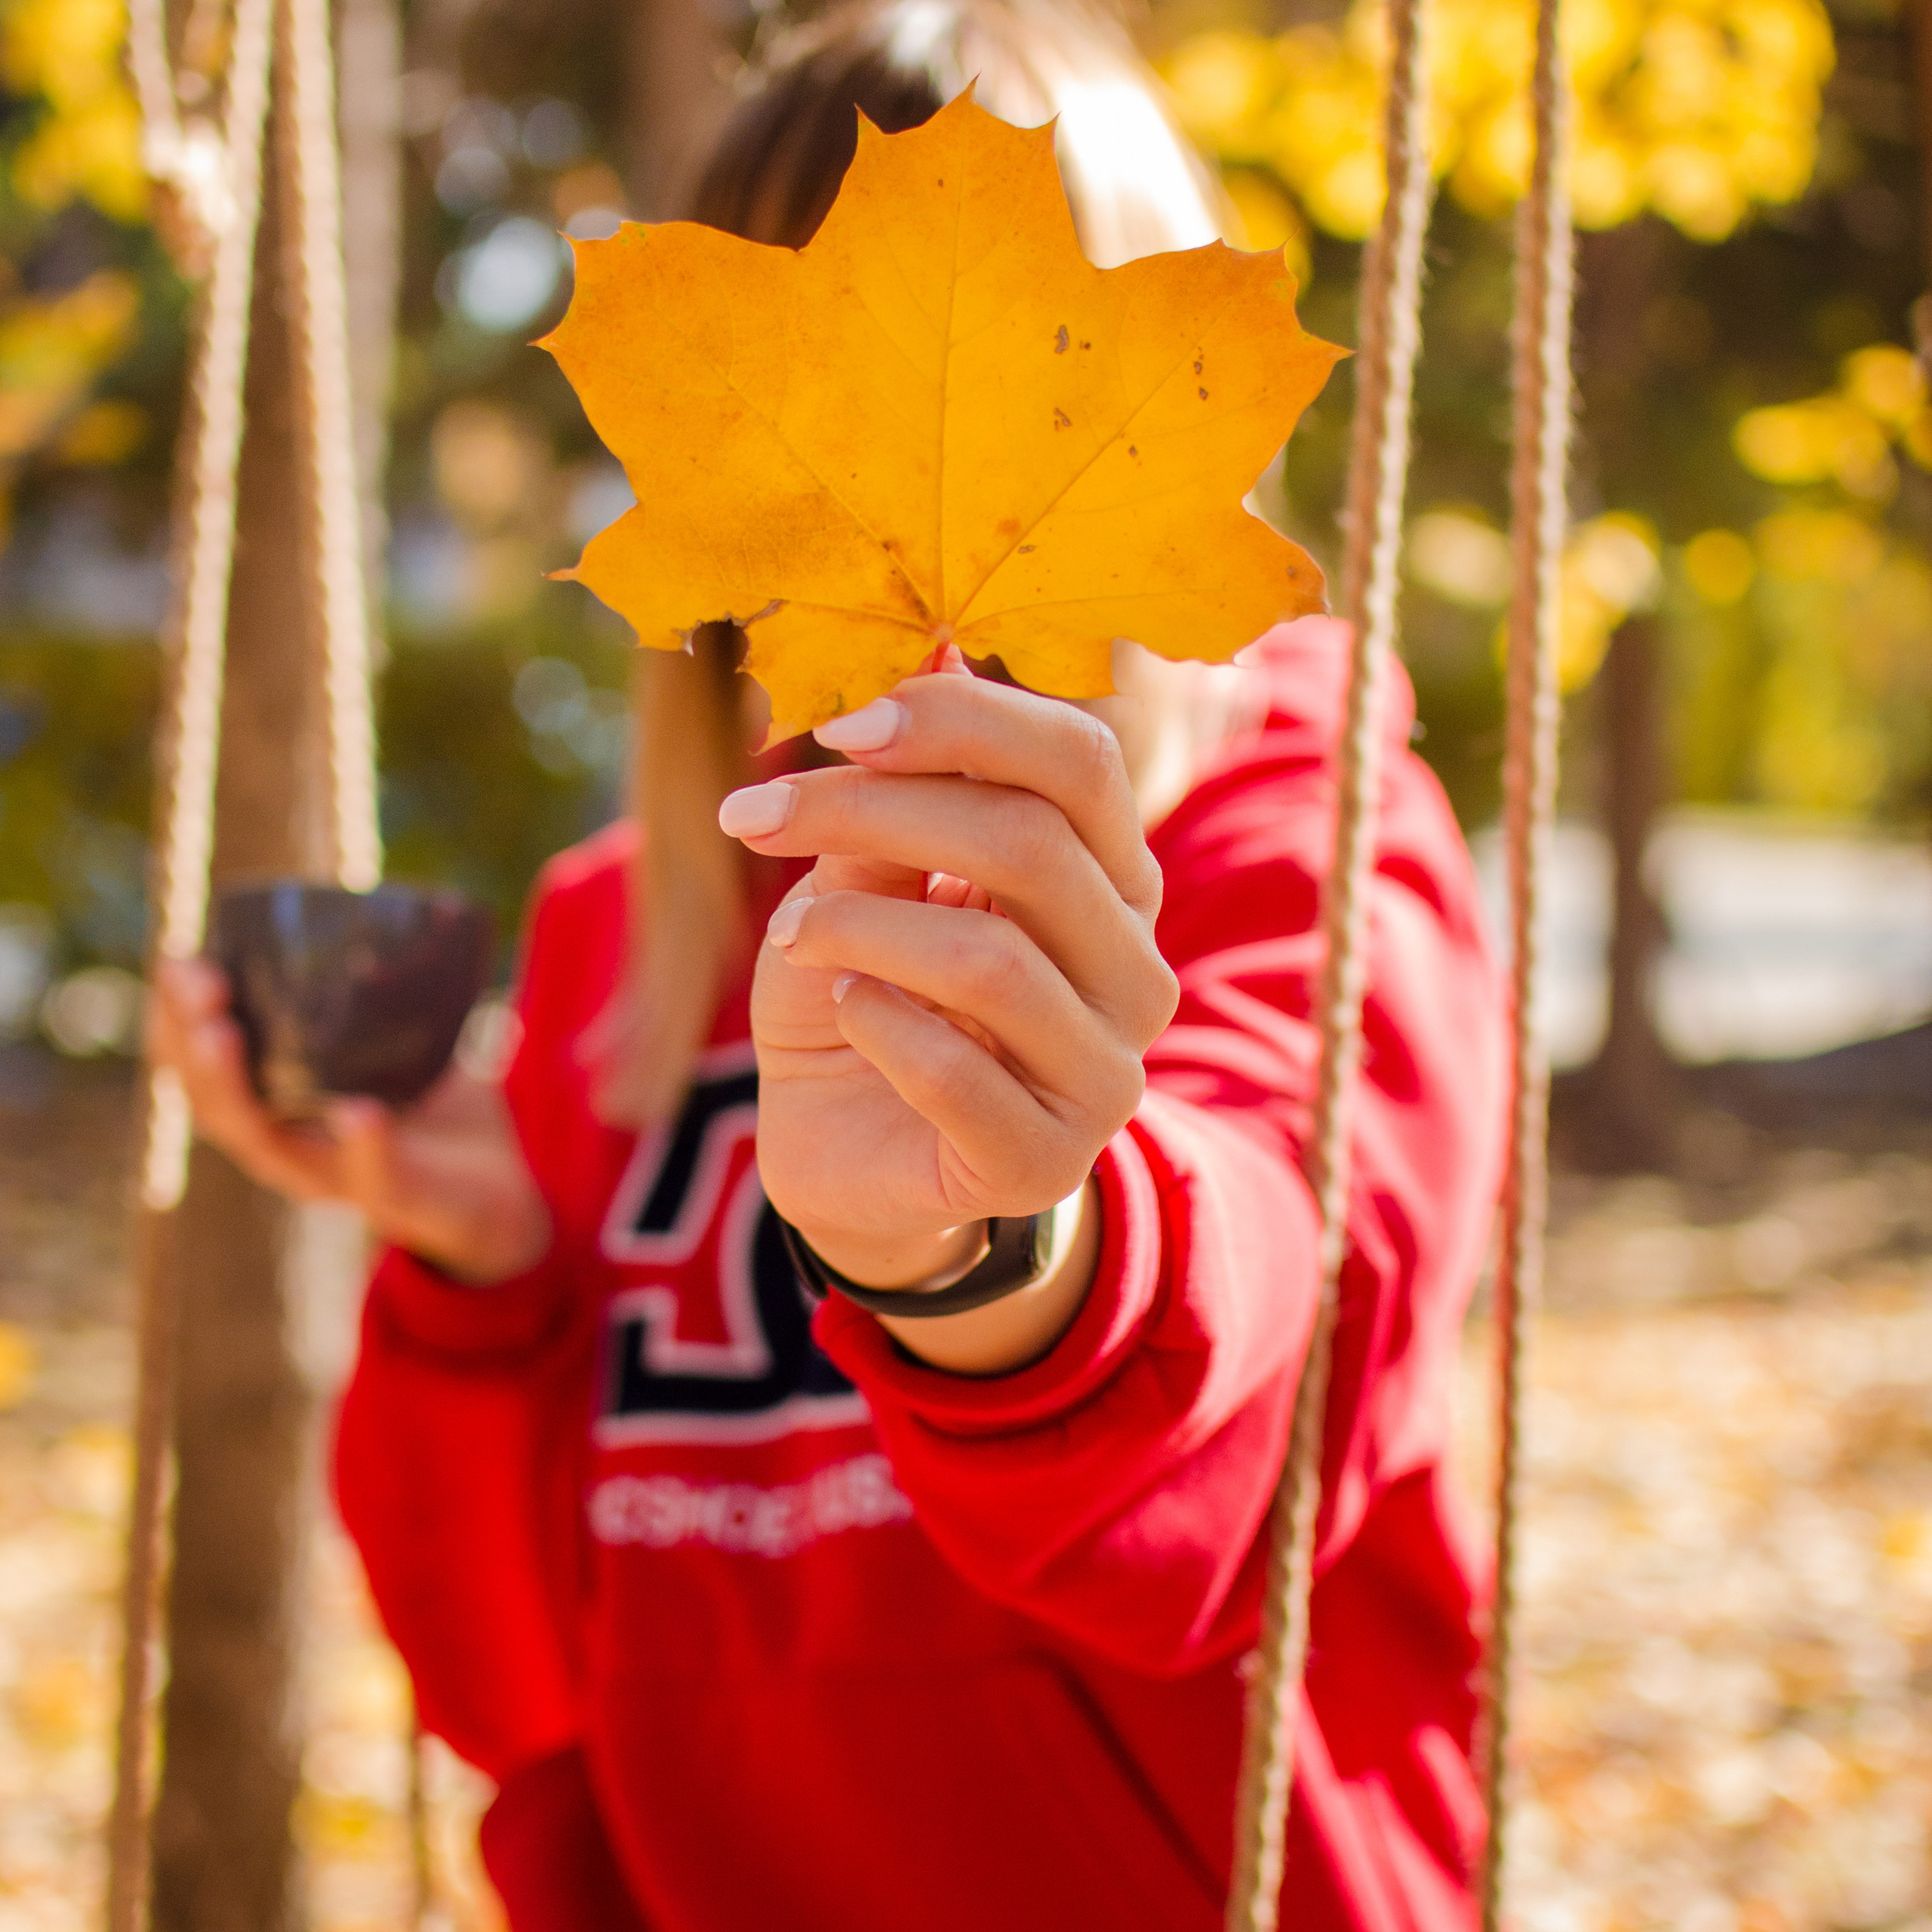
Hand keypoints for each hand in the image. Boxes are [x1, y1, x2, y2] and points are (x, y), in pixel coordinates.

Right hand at [149, 958, 551, 1284]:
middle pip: (215, 1107)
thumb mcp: (400, 1041)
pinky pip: (372, 1177)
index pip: (200, 1068)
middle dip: (191, 1046)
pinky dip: (362, 1144)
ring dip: (236, 1092)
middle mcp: (293, 1147)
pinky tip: (356, 1112)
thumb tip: (392, 909)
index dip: (175, 1020)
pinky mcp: (399, 1201)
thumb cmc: (436, 1107)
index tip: (179, 961)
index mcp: (277, 1106)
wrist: (508, 1186)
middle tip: (201, 989)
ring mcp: (339, 1179)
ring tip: (226, 1037)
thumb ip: (383, 991)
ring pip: (267, 1147)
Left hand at [721, 661, 1177, 1367]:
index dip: (960, 723)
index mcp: (1107, 880)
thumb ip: (891, 803)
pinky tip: (842, 1011)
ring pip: (990, 958)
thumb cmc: (862, 997)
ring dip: (857, 926)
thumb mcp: (859, 886)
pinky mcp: (1045, 1162)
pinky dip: (876, 1023)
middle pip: (1029, 844)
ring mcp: (1102, 1074)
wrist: (849, 1157)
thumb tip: (925, 659)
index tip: (836, 726)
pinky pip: (957, 1074)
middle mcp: (1132, 970)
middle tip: (754, 815)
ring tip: (792, 935)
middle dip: (871, 809)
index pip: (1080, 763)